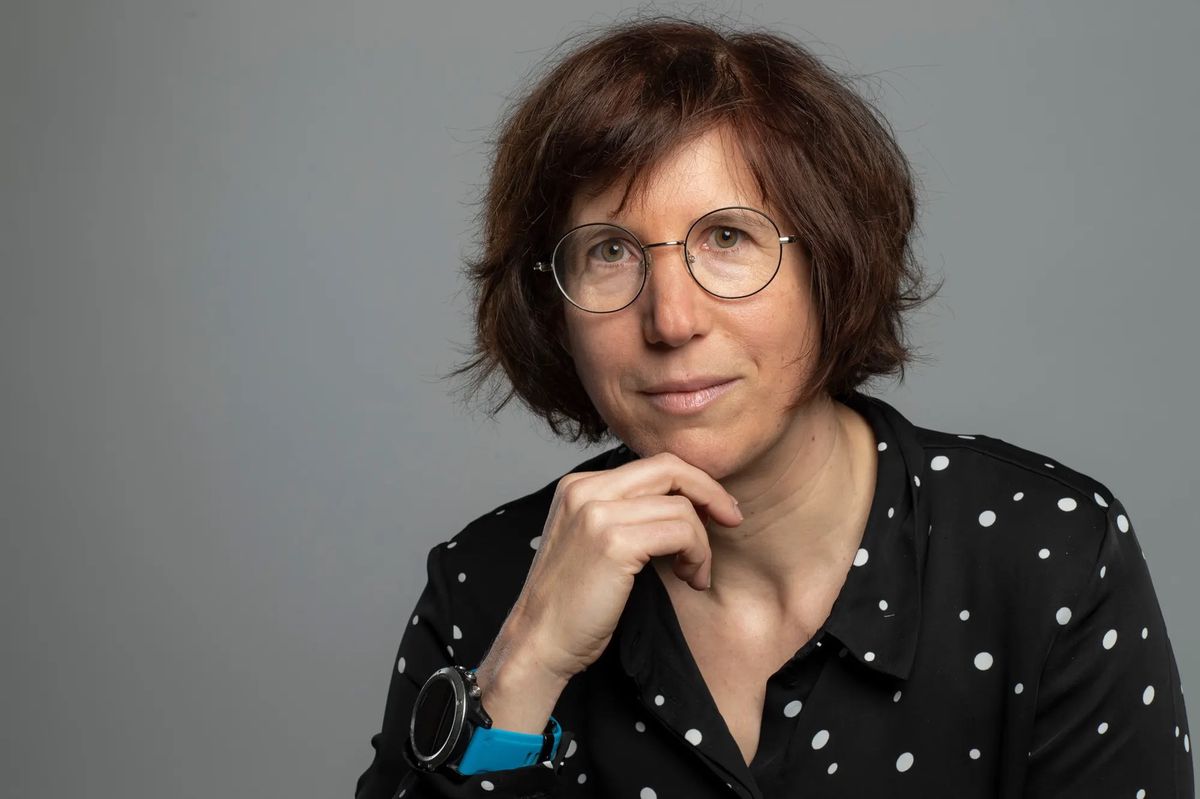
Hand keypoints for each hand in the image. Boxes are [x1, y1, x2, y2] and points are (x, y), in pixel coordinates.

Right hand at [507, 451, 741, 683]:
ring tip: (694, 573)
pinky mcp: (614, 542)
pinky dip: (697, 554)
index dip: (693, 483)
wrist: (539, 641)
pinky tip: (688, 578)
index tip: (716, 510)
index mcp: (579, 485)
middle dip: (711, 493)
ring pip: (682, 507)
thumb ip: (624, 513)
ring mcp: (597, 513)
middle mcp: (585, 489)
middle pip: (671, 469)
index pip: (653, 464)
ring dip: (702, 543)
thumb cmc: (572, 602)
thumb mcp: (592, 541)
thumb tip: (681, 502)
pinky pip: (681, 532)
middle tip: (731, 521)